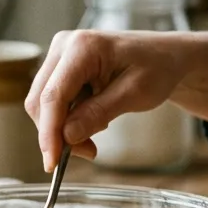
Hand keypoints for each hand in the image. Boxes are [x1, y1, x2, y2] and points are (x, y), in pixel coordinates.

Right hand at [25, 30, 189, 171]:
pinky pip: (53, 100)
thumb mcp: (136, 94)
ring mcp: (60, 54)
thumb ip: (99, 113)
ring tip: (96, 135)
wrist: (166, 55)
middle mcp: (64, 45)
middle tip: (89, 152)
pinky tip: (92, 120)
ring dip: (62, 129)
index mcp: (83, 46)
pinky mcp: (61, 66)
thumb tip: (67, 136)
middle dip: (57, 134)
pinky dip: (67, 119)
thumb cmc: (157, 68)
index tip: (53, 163)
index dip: (49, 132)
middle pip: (41, 100)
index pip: (54, 95)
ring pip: (43, 103)